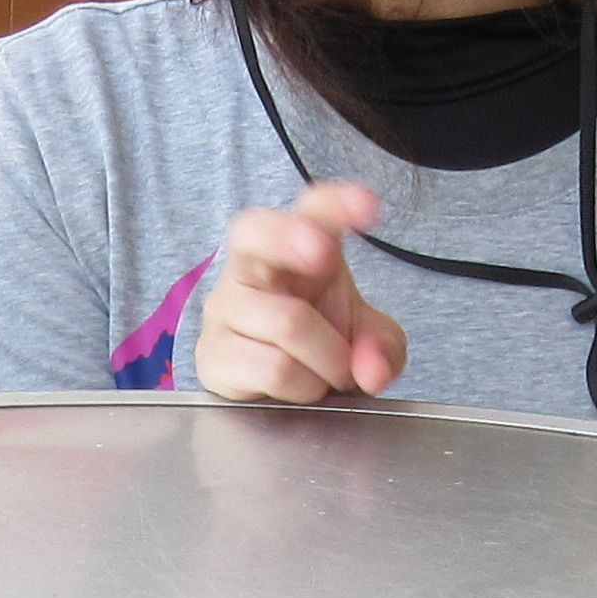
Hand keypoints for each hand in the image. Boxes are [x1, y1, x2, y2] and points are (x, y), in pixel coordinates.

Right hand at [192, 184, 405, 405]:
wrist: (278, 394)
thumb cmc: (321, 345)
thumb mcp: (369, 341)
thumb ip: (383, 347)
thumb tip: (372, 369)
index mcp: (298, 245)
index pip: (311, 208)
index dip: (337, 203)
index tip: (369, 207)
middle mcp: (251, 267)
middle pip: (253, 232)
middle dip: (289, 238)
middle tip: (324, 256)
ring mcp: (225, 309)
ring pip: (287, 322)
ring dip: (327, 358)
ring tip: (329, 372)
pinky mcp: (213, 355)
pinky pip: (273, 368)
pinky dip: (303, 387)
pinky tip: (301, 389)